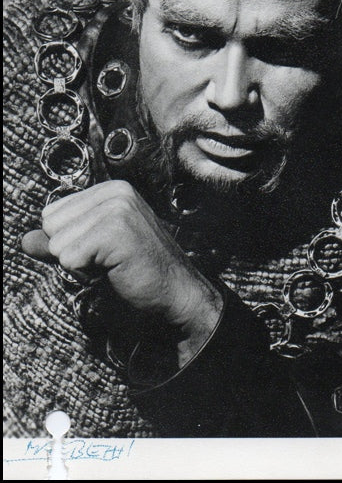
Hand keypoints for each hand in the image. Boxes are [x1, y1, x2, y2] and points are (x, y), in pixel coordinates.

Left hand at [21, 180, 222, 364]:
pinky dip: (86, 274)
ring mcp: (117, 209)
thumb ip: (58, 242)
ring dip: (80, 265)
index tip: (103, 250)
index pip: (53, 213)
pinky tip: (114, 271)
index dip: (70, 240)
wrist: (175, 292)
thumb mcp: (92, 250)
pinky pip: (68, 259)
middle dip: (72, 251)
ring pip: (58, 244)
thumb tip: (25, 240)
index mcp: (111, 190)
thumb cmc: (137, 271)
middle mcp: (115, 192)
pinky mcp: (115, 231)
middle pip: (51, 226)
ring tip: (112, 265)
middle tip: (108, 260)